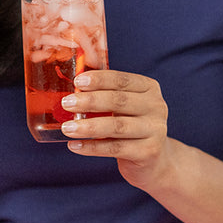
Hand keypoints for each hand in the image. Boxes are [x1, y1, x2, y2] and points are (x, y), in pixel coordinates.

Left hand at [60, 69, 171, 185]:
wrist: (152, 159)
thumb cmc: (128, 123)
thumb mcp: (120, 102)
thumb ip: (103, 84)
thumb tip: (83, 64)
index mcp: (148, 88)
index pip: (122, 80)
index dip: (99, 79)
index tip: (77, 82)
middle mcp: (156, 106)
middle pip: (119, 101)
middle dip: (90, 101)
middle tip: (66, 103)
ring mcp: (155, 130)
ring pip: (117, 126)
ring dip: (88, 127)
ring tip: (66, 128)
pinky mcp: (149, 152)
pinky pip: (115, 148)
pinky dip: (92, 147)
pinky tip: (74, 146)